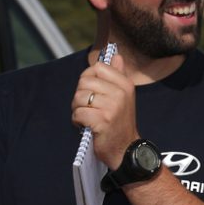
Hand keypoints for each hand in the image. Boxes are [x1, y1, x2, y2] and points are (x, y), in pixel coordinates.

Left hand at [71, 53, 138, 168]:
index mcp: (125, 84)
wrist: (126, 149)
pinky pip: (78, 113)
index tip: (95, 92)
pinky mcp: (102, 121)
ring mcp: (112, 107)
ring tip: (88, 117)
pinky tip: (86, 126)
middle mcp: (120, 93)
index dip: (89, 79)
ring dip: (77, 109)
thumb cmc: (120, 122)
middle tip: (89, 107)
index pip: (97, 67)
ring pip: (79, 97)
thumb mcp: (124, 96)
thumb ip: (118, 74)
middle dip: (81, 95)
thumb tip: (116, 55)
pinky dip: (77, 121)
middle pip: (84, 81)